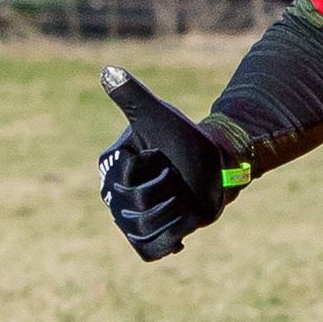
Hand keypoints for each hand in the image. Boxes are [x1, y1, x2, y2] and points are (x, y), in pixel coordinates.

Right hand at [97, 66, 231, 260]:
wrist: (214, 166)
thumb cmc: (187, 137)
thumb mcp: (160, 116)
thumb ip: (132, 96)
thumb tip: (108, 70)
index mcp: (111, 166)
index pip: (129, 181)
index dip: (156, 171)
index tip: (163, 156)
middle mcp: (114, 194)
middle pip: (139, 209)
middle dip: (170, 192)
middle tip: (177, 178)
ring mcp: (129, 219)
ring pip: (149, 230)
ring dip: (177, 213)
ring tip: (182, 198)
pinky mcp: (147, 239)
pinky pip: (150, 251)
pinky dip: (170, 241)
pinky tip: (182, 232)